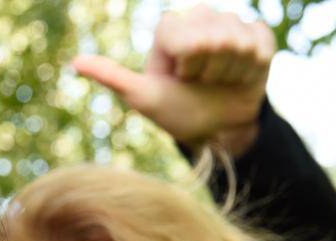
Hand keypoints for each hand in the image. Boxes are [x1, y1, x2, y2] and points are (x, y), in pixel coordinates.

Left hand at [74, 5, 275, 155]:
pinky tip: (240, 75)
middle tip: (201, 80)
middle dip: (210, 69)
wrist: (215, 128)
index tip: (181, 77)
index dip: (189, 64)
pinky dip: (252, 67)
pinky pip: (260, 43)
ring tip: (220, 79)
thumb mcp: (142, 97)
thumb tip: (75, 63)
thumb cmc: (175, 111)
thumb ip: (111, 76)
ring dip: (231, 71)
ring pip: (238, 40)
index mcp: (170, 28)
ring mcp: (229, 23)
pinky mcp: (257, 34)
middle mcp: (199, 17)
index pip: (188, 37)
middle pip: (215, 36)